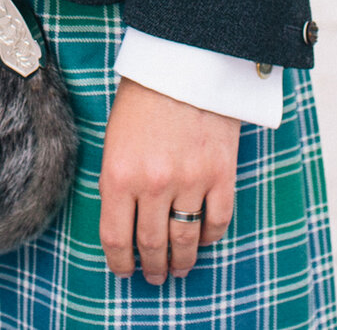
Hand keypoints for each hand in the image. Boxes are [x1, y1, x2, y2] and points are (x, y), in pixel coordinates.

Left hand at [97, 76, 239, 285]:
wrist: (185, 61)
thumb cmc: (144, 97)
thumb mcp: (115, 141)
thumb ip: (117, 183)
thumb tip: (124, 226)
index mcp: (119, 174)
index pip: (117, 238)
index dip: (119, 262)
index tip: (124, 271)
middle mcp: (154, 184)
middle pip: (152, 245)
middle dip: (152, 267)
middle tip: (153, 276)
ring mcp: (191, 180)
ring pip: (185, 240)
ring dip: (181, 262)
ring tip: (178, 269)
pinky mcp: (221, 173)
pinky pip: (217, 221)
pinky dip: (209, 237)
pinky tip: (202, 240)